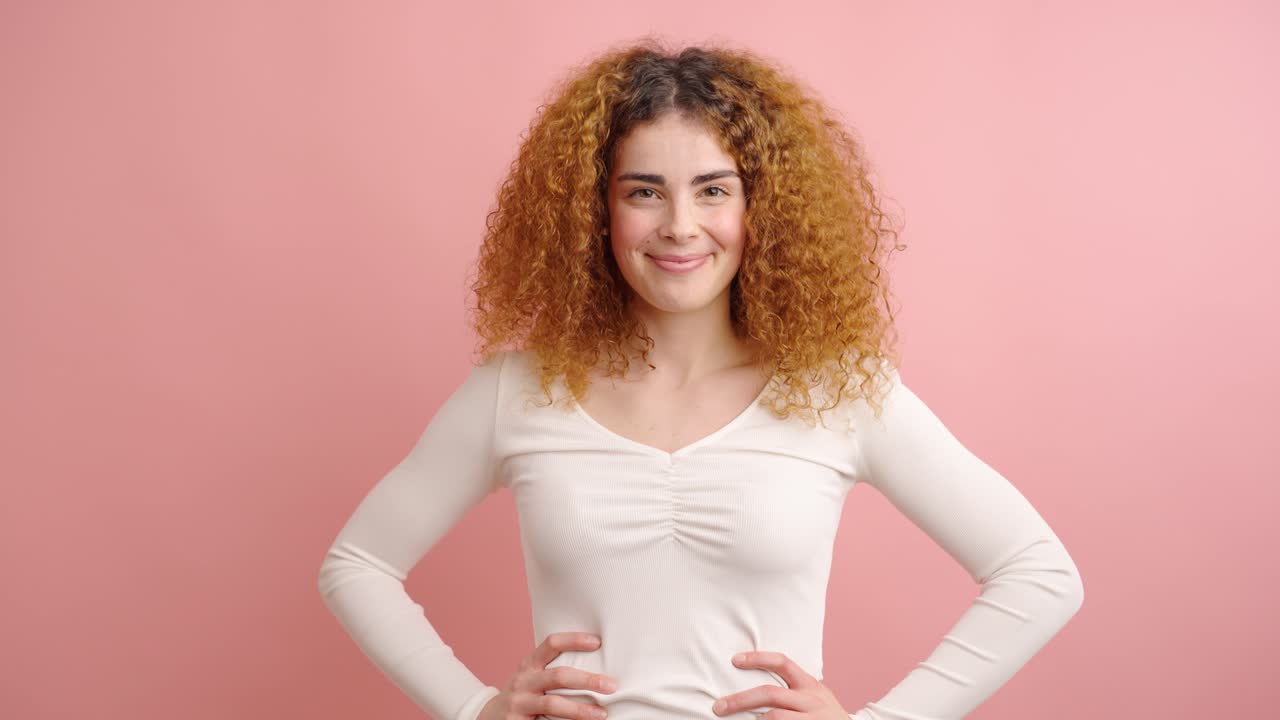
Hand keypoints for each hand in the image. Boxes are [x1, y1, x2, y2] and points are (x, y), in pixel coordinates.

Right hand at [479, 631, 616, 719]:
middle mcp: (523, 681)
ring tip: (601, 713)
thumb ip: (553, 669)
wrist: (490, 718)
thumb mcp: (532, 676)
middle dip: (587, 680)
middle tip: (611, 685)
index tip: (597, 642)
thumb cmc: (524, 694)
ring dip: (580, 710)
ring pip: (553, 704)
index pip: (552, 643)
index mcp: (529, 664)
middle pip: (558, 676)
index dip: (574, 640)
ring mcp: (520, 703)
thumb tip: (597, 663)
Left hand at [712, 651, 848, 719]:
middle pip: (770, 694)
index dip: (758, 658)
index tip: (735, 660)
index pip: (782, 662)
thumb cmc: (826, 716)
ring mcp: (813, 719)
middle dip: (740, 700)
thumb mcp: (816, 697)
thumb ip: (794, 689)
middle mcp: (812, 699)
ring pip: (774, 717)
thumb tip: (756, 681)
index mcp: (810, 685)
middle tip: (718, 707)